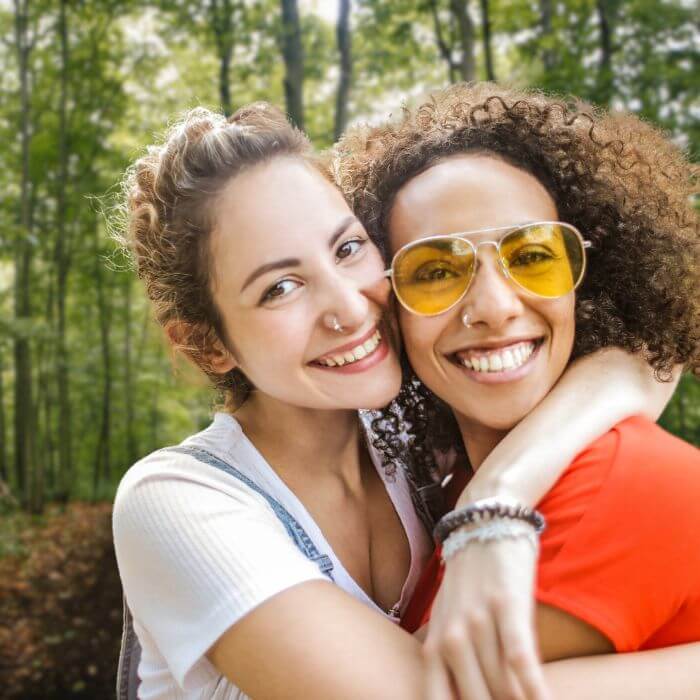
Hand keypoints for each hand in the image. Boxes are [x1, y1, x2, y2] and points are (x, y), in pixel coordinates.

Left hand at [423, 535, 551, 699]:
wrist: (484, 521)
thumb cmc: (467, 578)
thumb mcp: (445, 617)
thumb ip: (445, 658)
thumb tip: (453, 692)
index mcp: (434, 645)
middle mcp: (452, 637)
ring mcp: (479, 621)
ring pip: (502, 688)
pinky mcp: (508, 606)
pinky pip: (521, 660)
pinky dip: (535, 689)